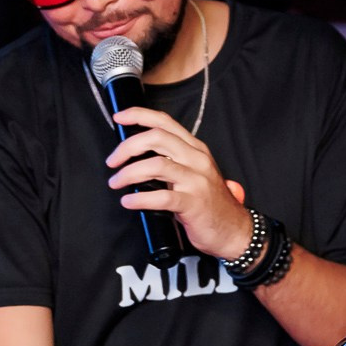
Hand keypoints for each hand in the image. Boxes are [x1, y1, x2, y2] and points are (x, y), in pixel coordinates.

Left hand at [105, 107, 252, 260]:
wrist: (232, 229)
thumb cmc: (207, 202)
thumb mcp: (194, 172)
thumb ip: (172, 159)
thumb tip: (135, 154)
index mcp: (195, 149)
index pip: (165, 122)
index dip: (139, 116)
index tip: (118, 118)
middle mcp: (197, 160)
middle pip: (156, 138)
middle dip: (127, 147)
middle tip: (112, 161)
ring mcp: (196, 181)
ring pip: (156, 165)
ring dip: (128, 173)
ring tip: (116, 183)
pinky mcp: (193, 203)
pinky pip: (162, 197)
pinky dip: (139, 199)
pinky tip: (129, 202)